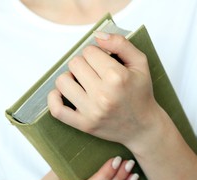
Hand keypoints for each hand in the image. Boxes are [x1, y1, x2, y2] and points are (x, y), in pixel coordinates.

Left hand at [48, 32, 160, 147]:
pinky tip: (63, 93)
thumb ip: (121, 43)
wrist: (143, 127)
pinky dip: (54, 99)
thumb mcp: (140, 63)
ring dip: (70, 79)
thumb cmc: (140, 94)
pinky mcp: (84, 125)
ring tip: (82, 83)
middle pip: (75, 63)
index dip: (95, 53)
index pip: (89, 51)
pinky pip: (57, 110)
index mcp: (117, 77)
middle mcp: (104, 95)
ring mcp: (92, 111)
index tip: (103, 62)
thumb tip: (97, 35)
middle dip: (84, 64)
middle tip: (94, 73)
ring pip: (62, 82)